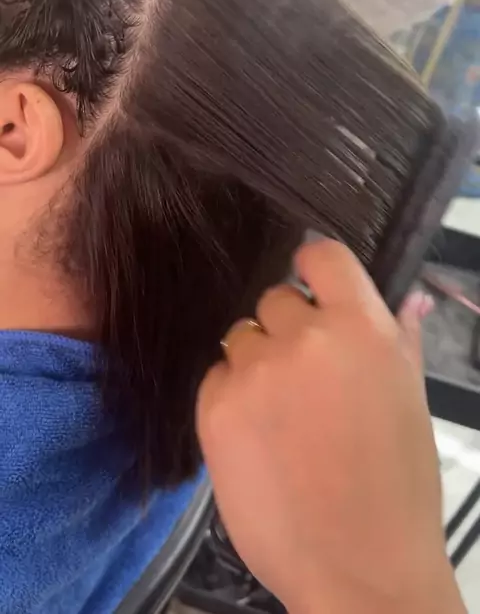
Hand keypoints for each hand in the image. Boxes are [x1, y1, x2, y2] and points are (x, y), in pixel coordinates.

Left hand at [196, 241, 464, 613]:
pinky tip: (257, 438)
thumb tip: (406, 299)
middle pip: (275, 300)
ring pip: (241, 339)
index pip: (321, 255)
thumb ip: (399, 337)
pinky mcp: (215, 409)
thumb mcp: (410, 400)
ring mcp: (255, 372)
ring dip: (256, 364)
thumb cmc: (396, 486)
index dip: (313, 264)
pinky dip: (231, 397)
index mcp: (361, 328)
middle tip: (304, 379)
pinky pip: (216, 378)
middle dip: (287, 330)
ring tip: (281, 415)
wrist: (359, 565)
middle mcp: (304, 339)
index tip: (310, 282)